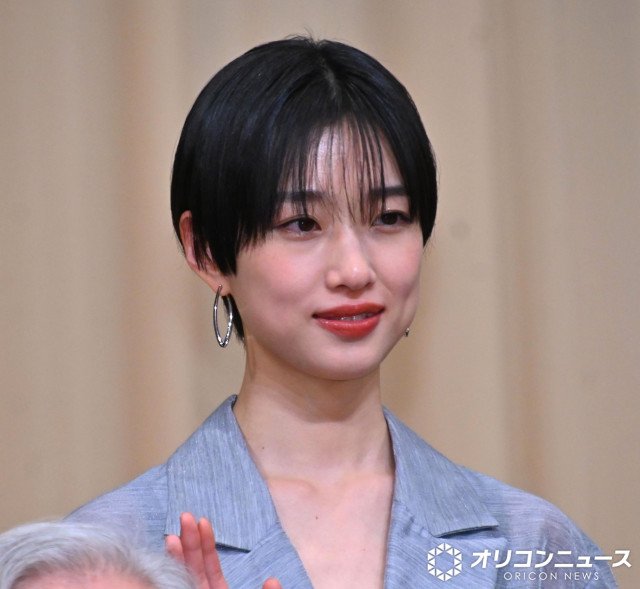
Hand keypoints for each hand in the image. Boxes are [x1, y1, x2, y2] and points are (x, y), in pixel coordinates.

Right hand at [166, 512, 281, 588]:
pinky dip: (176, 569)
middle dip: (188, 542)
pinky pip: (183, 585)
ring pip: (185, 577)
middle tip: (185, 515)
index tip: (203, 521)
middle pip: (194, 568)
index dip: (206, 544)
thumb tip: (272, 580)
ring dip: (178, 557)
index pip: (211, 567)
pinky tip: (170, 556)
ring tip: (171, 536)